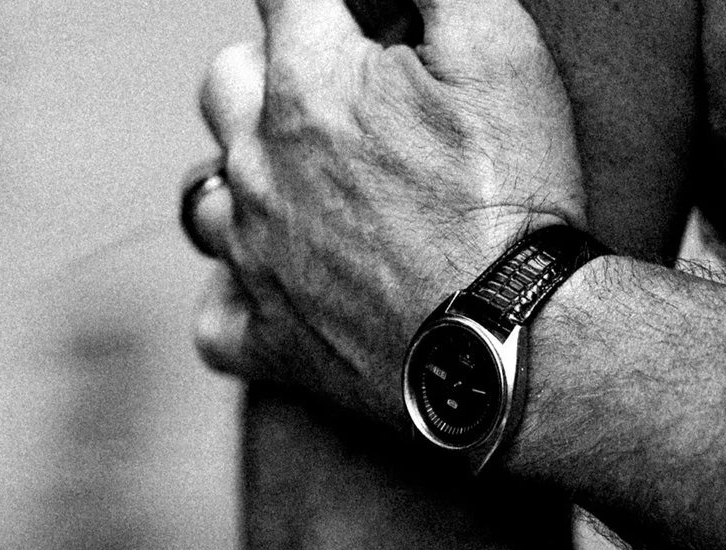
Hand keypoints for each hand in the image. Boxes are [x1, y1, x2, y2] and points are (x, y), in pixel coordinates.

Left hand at [191, 0, 586, 416]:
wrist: (518, 339)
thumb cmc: (511, 192)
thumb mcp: (496, 46)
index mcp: (306, 83)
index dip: (321, 2)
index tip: (355, 20)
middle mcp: (258, 164)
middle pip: (227, 81)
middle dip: (278, 74)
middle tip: (348, 99)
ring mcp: (253, 256)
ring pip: (208, 191)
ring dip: (252, 179)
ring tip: (317, 189)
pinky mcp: (267, 340)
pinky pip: (216, 314)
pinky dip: (240, 296)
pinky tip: (283, 285)